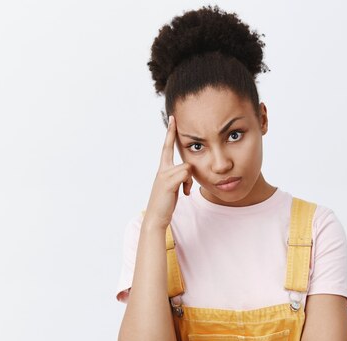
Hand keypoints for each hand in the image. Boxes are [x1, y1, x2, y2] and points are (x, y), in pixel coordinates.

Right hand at [143, 115, 193, 229]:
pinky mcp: (168, 182)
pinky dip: (189, 184)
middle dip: (171, 132)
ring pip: (186, 166)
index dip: (169, 133)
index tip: (172, 119)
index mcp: (162, 169)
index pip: (166, 148)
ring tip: (186, 190)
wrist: (156, 217)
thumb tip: (188, 171)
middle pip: (170, 148)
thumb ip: (179, 177)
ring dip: (190, 179)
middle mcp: (162, 169)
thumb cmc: (165, 203)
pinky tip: (185, 193)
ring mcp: (164, 175)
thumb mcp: (173, 187)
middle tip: (173, 118)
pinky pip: (186, 174)